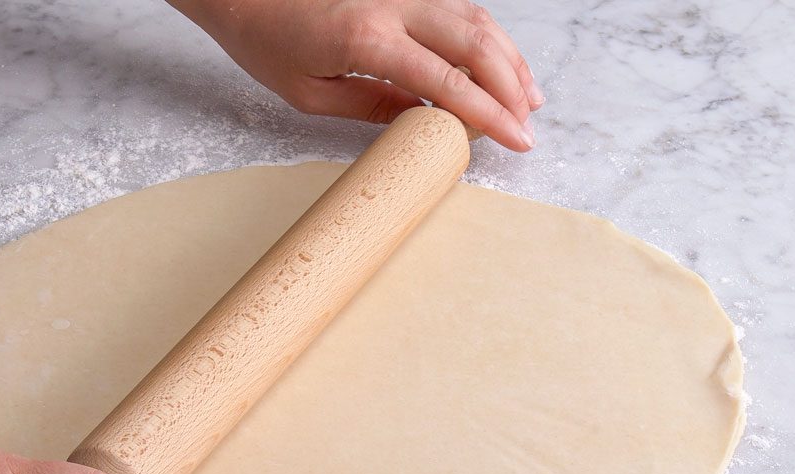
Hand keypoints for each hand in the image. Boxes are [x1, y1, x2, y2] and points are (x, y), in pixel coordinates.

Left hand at [171, 0, 543, 150]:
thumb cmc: (267, 41)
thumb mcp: (311, 94)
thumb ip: (374, 107)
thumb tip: (425, 122)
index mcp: (368, 38)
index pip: (447, 81)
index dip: (490, 113)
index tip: (517, 140)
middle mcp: (395, 3)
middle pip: (477, 44)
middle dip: (511, 89)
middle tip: (527, 127)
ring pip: (477, 20)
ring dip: (508, 61)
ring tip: (527, 100)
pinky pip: (460, 8)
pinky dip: (487, 40)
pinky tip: (499, 66)